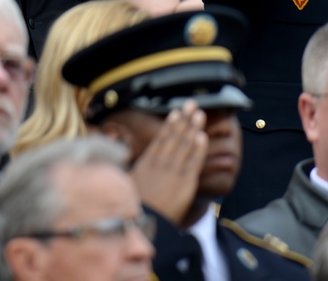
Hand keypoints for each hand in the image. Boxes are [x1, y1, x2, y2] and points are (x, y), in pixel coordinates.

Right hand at [130, 100, 207, 224]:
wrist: (142, 222)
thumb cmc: (132, 206)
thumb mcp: (126, 183)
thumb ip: (130, 170)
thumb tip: (124, 160)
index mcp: (146, 162)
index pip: (161, 139)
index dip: (170, 125)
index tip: (176, 112)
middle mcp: (160, 163)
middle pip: (174, 137)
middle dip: (184, 120)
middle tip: (192, 104)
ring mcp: (173, 171)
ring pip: (185, 146)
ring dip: (193, 128)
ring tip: (199, 114)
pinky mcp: (185, 183)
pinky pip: (194, 162)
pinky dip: (198, 149)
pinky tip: (203, 137)